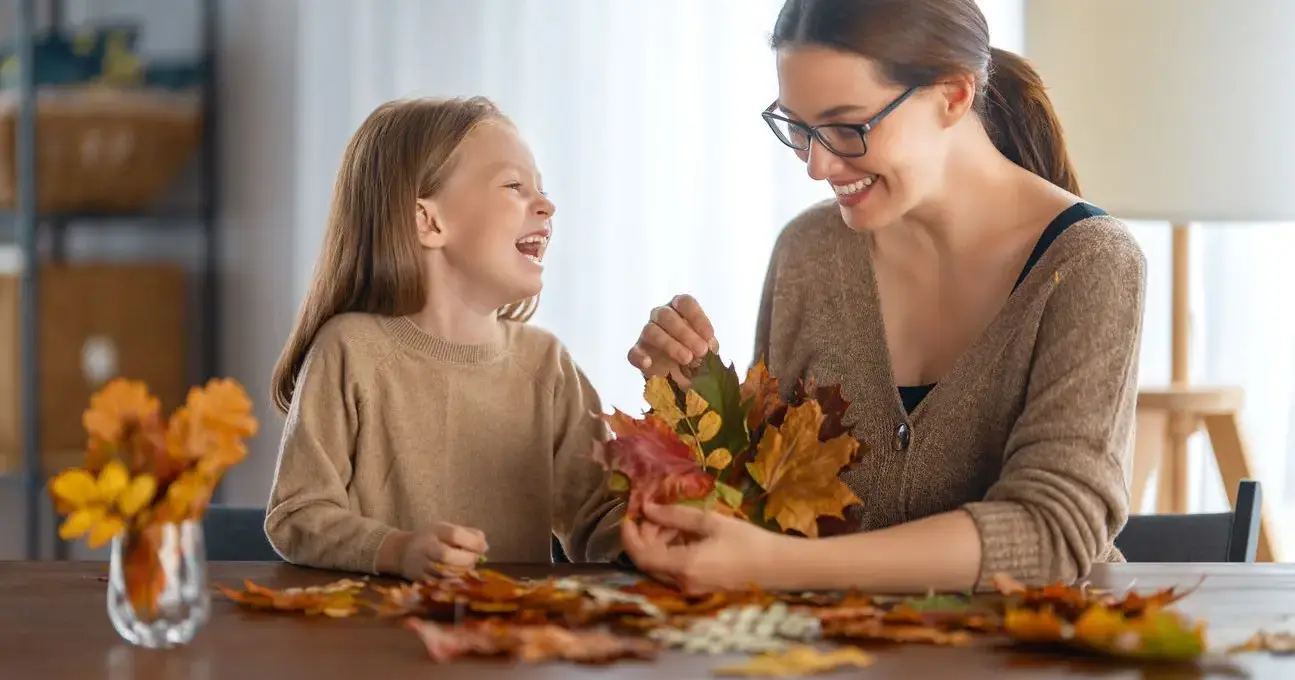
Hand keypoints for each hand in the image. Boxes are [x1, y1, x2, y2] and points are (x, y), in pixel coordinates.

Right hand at [397, 522, 487, 580]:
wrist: (402, 552)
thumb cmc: (432, 539)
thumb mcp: (447, 529)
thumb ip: (468, 534)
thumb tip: (484, 546)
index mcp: (435, 532)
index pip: (454, 535)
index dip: (472, 542)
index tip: (483, 547)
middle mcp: (426, 548)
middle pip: (448, 556)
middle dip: (467, 559)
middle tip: (474, 559)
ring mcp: (422, 566)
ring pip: (446, 573)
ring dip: (462, 572)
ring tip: (466, 566)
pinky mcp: (421, 580)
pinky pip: (441, 584)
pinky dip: (454, 581)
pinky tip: (458, 576)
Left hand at [620, 501, 784, 593]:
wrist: (777, 568)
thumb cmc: (747, 541)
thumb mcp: (711, 522)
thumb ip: (675, 516)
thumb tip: (648, 508)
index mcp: (684, 566)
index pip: (641, 555)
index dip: (629, 536)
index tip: (628, 516)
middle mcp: (682, 583)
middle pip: (647, 562)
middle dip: (645, 536)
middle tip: (655, 514)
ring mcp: (690, 590)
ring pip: (660, 568)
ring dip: (658, 545)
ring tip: (673, 523)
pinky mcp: (698, 590)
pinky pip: (673, 573)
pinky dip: (670, 554)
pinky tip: (683, 538)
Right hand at [627, 295, 720, 385]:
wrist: (679, 375)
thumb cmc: (695, 353)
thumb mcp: (706, 347)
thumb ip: (708, 345)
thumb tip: (709, 346)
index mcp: (679, 308)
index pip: (685, 303)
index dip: (698, 318)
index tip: (709, 337)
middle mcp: (661, 316)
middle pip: (667, 316)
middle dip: (685, 333)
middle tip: (701, 351)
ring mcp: (647, 333)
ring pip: (651, 331)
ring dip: (670, 345)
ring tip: (686, 359)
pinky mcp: (638, 352)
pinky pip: (633, 352)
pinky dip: (640, 357)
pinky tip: (648, 363)